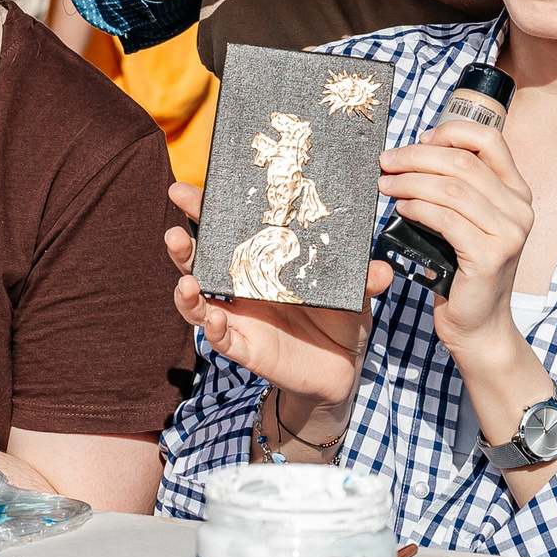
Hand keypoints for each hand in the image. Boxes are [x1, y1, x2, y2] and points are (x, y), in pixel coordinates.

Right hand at [162, 180, 389, 408]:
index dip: (204, 210)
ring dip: (187, 290)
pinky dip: (215, 330)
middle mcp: (241, 285)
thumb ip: (364, 278)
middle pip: (200, 260)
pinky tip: (214, 321)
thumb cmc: (340, 316)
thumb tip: (381, 270)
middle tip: (175, 229)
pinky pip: (223, 339)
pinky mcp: (247, 347)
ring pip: (199, 301)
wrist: (342, 366)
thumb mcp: (355, 290)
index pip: (226, 229)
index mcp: (261, 260)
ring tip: (187, 279)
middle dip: (183, 245)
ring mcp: (239, 316)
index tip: (186, 189)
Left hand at [375, 119, 534, 362]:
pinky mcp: (490, 257)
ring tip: (385, 184)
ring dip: (411, 181)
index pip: (490, 140)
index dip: (451, 133)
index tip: (419, 140)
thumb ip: (457, 188)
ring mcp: (509, 234)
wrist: (478, 325)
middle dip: (416, 157)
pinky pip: (446, 219)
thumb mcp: (466, 220)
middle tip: (386, 162)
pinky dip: (418, 208)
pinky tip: (401, 208)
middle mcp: (520, 209)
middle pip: (463, 162)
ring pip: (452, 189)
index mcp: (517, 192)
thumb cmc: (463, 270)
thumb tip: (413, 153)